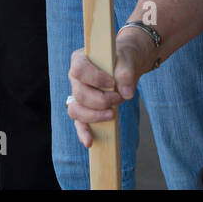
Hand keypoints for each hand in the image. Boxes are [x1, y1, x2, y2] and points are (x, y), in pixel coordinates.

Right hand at [66, 30, 153, 148]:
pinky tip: (89, 142)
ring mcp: (77, 95)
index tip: (112, 83)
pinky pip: (79, 123)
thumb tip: (126, 93)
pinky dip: (83, 132)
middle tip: (119, 98)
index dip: (95, 79)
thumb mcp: (128, 60)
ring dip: (94, 116)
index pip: (79, 70)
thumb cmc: (124, 59)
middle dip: (100, 100)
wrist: (126, 66)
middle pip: (79, 94)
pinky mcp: (84, 109)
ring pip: (76, 110)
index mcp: (80, 60)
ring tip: (112, 114)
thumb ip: (126, 73)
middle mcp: (75, 79)